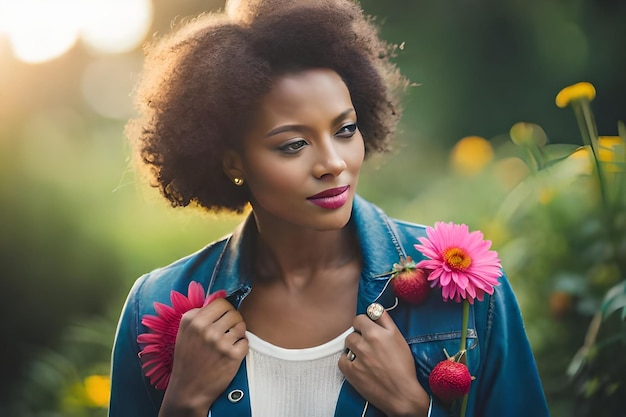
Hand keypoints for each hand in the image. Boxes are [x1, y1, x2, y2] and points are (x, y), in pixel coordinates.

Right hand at [159, 298, 247, 416]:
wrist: (188, 390)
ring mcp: (220, 342)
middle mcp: (206, 329)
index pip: (220, 302)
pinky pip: (245, 342)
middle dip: (233, 321)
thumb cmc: (187, 360)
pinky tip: (230, 354)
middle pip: (233, 312)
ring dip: (237, 333)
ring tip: (228, 343)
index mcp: (193, 321)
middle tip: (227, 331)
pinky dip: (240, 347)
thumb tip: (219, 297)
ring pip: (241, 325)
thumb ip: (199, 314)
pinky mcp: (233, 355)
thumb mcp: (185, 332)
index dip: (225, 310)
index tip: (223, 317)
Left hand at [339, 309, 429, 416]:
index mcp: (375, 333)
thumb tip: (375, 308)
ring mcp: (355, 358)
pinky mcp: (350, 372)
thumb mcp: (398, 337)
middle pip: (352, 333)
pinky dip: (348, 362)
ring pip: (347, 346)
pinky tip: (359, 366)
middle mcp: (363, 344)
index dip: (363, 324)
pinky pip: (342, 360)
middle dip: (359, 338)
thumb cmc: (403, 365)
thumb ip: (384, 320)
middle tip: (369, 347)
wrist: (401, 394)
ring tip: (365, 358)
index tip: (368, 330)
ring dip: (354, 349)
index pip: (358, 319)